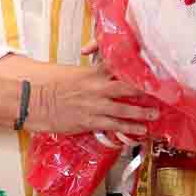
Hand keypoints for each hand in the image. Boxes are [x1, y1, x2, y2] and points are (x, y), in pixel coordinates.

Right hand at [26, 67, 155, 136]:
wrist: (34, 101)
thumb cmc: (52, 87)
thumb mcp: (73, 73)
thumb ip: (92, 73)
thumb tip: (106, 73)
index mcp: (93, 72)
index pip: (119, 65)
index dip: (136, 66)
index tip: (151, 68)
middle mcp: (97, 87)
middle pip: (128, 87)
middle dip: (146, 90)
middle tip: (161, 91)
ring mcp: (95, 105)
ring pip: (125, 109)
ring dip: (142, 112)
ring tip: (155, 114)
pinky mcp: (90, 121)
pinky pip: (114, 125)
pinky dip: (129, 128)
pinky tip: (140, 131)